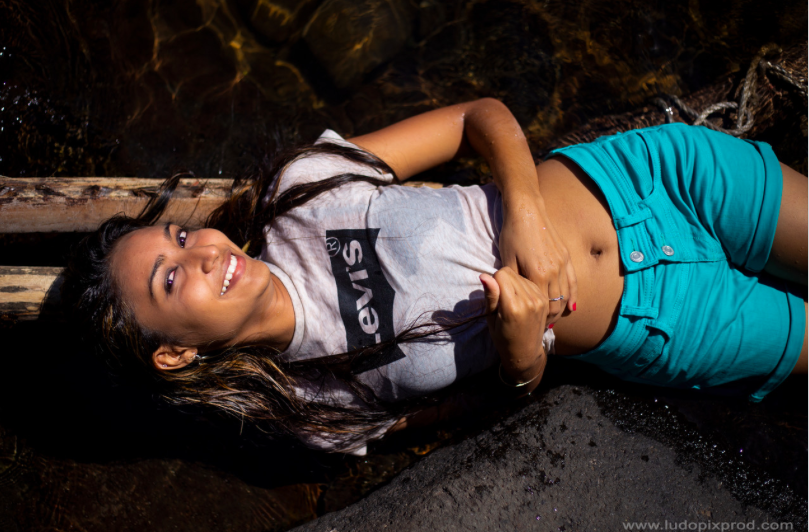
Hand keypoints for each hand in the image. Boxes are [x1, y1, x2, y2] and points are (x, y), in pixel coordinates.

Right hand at [480, 268, 546, 387]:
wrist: (525, 352)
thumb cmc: (503, 337)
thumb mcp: (491, 318)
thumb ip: (490, 295)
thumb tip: (484, 275)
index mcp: (512, 307)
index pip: (502, 274)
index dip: (494, 281)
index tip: (494, 294)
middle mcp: (528, 301)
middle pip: (511, 273)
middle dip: (503, 281)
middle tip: (502, 298)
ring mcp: (539, 300)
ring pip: (521, 276)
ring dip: (513, 283)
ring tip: (511, 300)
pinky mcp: (545, 300)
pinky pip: (530, 282)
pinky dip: (523, 287)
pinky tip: (520, 300)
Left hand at [499, 186, 577, 323]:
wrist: (527, 211)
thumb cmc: (512, 235)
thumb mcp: (507, 260)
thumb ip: (511, 283)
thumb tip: (510, 299)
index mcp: (538, 275)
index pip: (542, 306)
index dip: (539, 319)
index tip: (533, 328)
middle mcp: (554, 271)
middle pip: (556, 304)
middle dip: (550, 318)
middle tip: (543, 329)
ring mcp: (563, 263)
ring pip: (566, 295)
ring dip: (561, 309)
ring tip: (554, 321)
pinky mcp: (566, 256)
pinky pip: (573, 281)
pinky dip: (573, 296)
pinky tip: (572, 307)